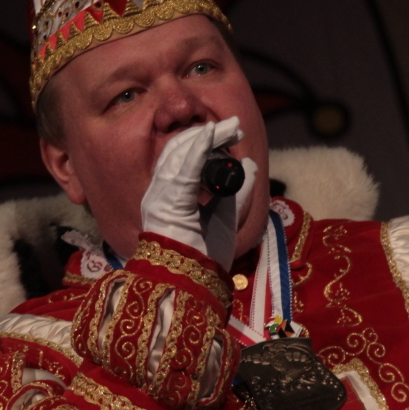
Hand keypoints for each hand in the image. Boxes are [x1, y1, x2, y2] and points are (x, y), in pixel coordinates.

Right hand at [141, 118, 242, 253]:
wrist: (189, 284)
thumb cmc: (203, 257)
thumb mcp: (225, 220)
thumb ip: (236, 194)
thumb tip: (249, 165)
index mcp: (167, 197)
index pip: (181, 159)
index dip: (203, 142)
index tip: (229, 133)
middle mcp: (159, 192)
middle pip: (179, 150)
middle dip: (208, 134)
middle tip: (234, 125)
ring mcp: (160, 194)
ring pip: (180, 153)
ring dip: (208, 136)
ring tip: (230, 126)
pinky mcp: (169, 200)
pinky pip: (184, 167)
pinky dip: (199, 147)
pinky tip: (212, 133)